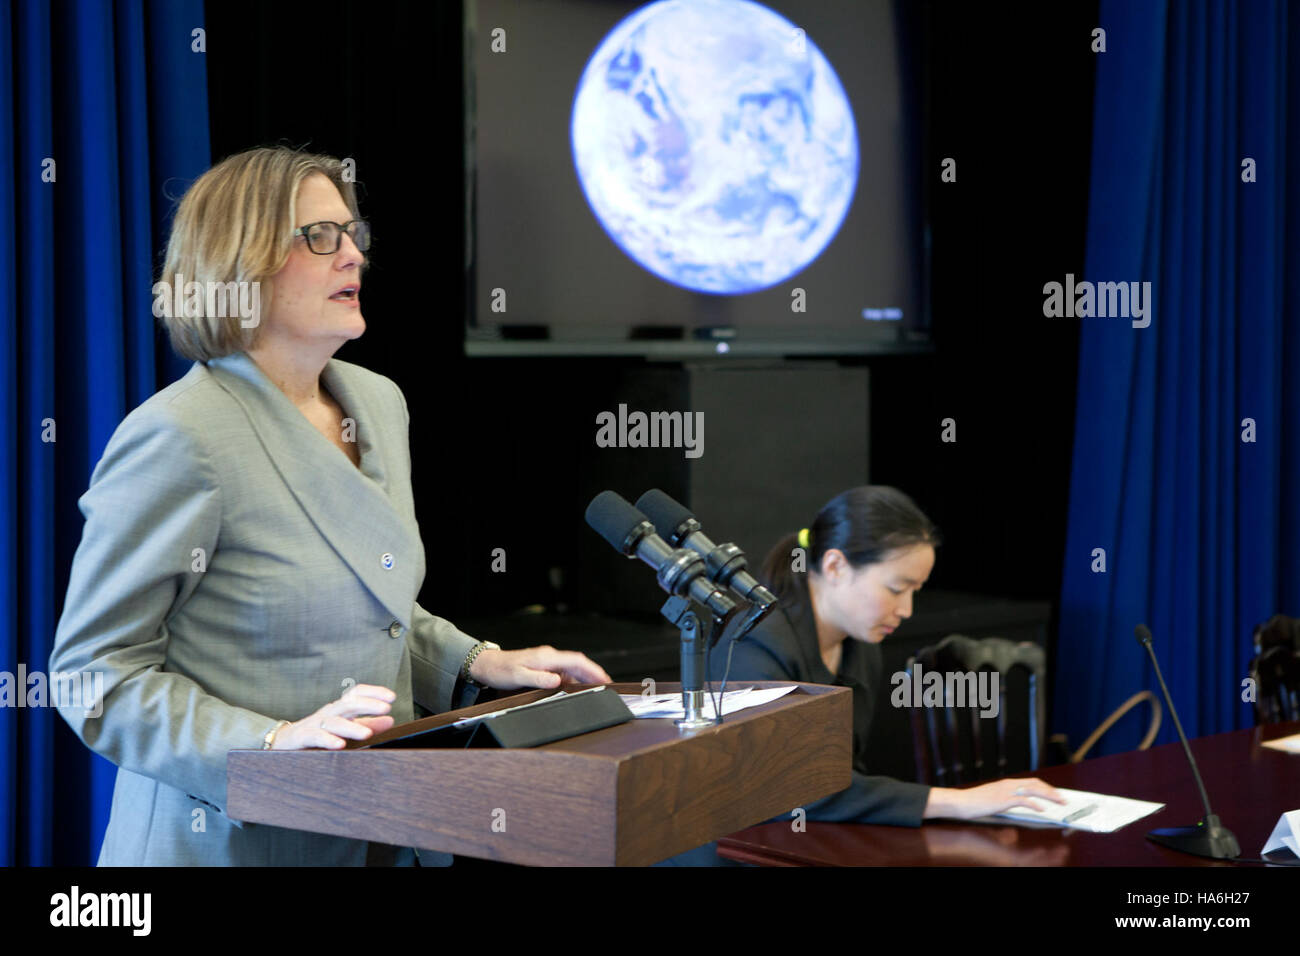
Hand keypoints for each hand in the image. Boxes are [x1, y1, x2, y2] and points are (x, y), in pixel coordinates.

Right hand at [270, 683, 396, 749]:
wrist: (284, 740)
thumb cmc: (319, 732)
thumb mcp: (346, 727)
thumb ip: (368, 724)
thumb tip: (391, 719)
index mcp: (340, 708)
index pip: (356, 693)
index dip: (374, 692)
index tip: (392, 697)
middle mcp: (329, 712)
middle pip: (348, 704)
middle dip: (367, 704)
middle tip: (385, 708)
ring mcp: (315, 724)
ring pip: (334, 722)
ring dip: (352, 727)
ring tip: (367, 734)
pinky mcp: (303, 737)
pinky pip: (316, 737)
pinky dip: (328, 740)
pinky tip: (340, 745)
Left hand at [468, 645, 611, 690]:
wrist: (488, 665)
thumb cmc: (502, 670)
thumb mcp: (518, 677)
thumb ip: (538, 678)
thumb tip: (557, 680)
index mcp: (547, 657)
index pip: (576, 660)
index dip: (593, 669)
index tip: (605, 678)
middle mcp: (550, 656)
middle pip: (578, 663)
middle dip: (594, 673)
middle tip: (607, 685)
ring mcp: (547, 660)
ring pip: (572, 667)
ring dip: (584, 677)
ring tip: (596, 688)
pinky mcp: (544, 665)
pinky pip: (564, 671)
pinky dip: (574, 678)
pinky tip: (576, 687)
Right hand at [923, 777, 1065, 819]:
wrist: (961, 802)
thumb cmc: (975, 802)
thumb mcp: (994, 798)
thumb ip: (1007, 799)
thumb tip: (1020, 805)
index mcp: (1007, 783)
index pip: (1032, 782)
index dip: (1046, 787)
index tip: (1056, 793)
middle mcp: (1009, 784)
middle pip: (1036, 784)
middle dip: (1052, 791)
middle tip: (1063, 798)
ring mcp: (1006, 791)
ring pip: (1033, 789)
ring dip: (1049, 796)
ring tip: (1059, 802)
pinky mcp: (1003, 800)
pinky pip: (1023, 800)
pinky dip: (1035, 804)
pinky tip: (1042, 809)